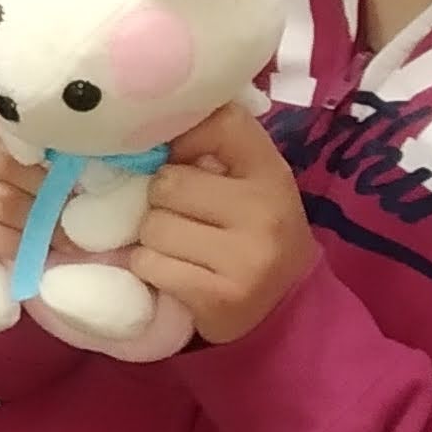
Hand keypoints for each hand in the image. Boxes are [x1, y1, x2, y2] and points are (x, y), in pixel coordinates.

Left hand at [129, 102, 318, 345]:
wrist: (284, 310)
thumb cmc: (250, 232)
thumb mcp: (246, 182)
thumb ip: (212, 146)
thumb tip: (147, 121)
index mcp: (272, 172)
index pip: (219, 121)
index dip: (184, 138)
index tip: (183, 158)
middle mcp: (266, 211)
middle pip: (166, 183)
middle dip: (161, 202)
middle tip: (185, 219)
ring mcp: (247, 258)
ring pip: (152, 227)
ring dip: (153, 240)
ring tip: (183, 250)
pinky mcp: (221, 298)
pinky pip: (149, 265)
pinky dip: (151, 269)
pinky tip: (178, 275)